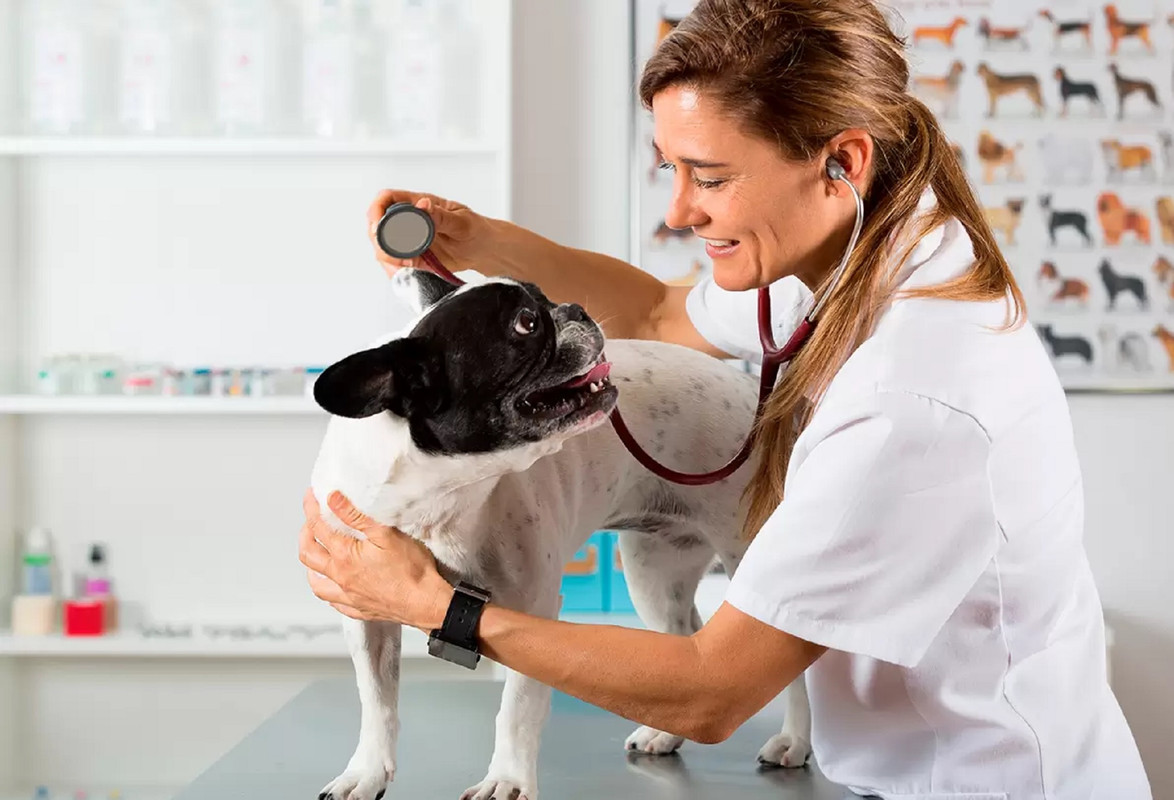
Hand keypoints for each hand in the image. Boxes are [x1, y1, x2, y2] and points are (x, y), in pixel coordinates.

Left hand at [298, 488, 453, 630]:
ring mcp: (348, 596)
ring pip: (316, 583)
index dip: (311, 509)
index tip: (311, 497)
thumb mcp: (386, 533)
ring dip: (310, 566)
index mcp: (345, 556)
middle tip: (310, 523)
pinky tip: (333, 585)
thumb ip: (355, 515)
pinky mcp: (359, 609)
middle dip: (305, 534)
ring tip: (314, 554)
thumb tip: (333, 500)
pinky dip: (328, 591)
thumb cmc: (412, 570)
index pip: (318, 528)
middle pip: (309, 554)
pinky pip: (333, 602)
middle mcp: (341, 577)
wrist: (425, 602)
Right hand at [366, 191, 481, 277]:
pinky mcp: (413, 258)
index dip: (378, 210)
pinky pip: (396, 263)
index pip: (388, 199)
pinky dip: (395, 270)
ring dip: (387, 258)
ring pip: (384, 247)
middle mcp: (410, 220)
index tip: (379, 226)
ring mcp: (409, 240)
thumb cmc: (476, 229)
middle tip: (392, 253)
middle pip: (379, 225)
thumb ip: (441, 215)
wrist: (484, 250)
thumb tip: (423, 205)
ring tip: (406, 265)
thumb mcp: (462, 221)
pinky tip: (404, 272)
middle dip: (380, 240)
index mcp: (419, 204)